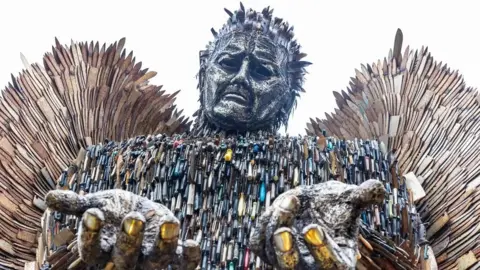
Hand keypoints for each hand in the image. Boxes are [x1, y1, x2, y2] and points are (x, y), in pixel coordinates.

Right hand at [45, 189, 200, 269]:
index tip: (93, 213)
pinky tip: (192, 243)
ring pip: (155, 261)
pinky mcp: (173, 255)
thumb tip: (50, 197)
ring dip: (164, 244)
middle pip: (124, 260)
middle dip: (129, 240)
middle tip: (134, 218)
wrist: (141, 211)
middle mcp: (124, 261)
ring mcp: (150, 260)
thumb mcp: (97, 202)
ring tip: (169, 221)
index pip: (90, 252)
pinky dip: (190, 257)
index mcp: (100, 252)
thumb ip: (77, 203)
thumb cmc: (114, 210)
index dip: (90, 236)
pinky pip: (182, 264)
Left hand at [249, 179, 385, 268]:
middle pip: (293, 267)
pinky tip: (279, 206)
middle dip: (286, 251)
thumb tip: (378, 188)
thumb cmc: (337, 207)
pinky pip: (259, 243)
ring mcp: (286, 259)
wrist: (315, 205)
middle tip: (283, 232)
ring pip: (273, 253)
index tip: (312, 228)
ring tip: (289, 201)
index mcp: (337, 261)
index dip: (320, 249)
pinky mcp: (268, 248)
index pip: (330, 265)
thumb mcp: (352, 200)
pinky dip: (265, 224)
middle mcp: (309, 266)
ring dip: (276, 226)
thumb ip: (364, 196)